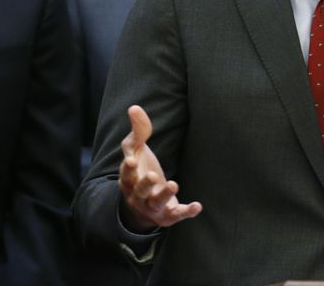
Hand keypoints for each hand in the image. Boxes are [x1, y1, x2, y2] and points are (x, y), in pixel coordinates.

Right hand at [118, 105, 201, 231]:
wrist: (142, 206)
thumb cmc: (139, 171)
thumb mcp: (136, 150)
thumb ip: (138, 131)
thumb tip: (134, 107)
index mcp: (129, 179)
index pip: (125, 174)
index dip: (127, 169)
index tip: (132, 161)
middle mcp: (138, 195)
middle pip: (139, 191)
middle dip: (145, 184)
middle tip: (152, 175)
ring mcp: (152, 207)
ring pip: (156, 204)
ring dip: (164, 196)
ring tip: (173, 184)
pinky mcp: (167, 215)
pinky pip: (176, 215)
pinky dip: (186, 212)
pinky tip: (198, 206)